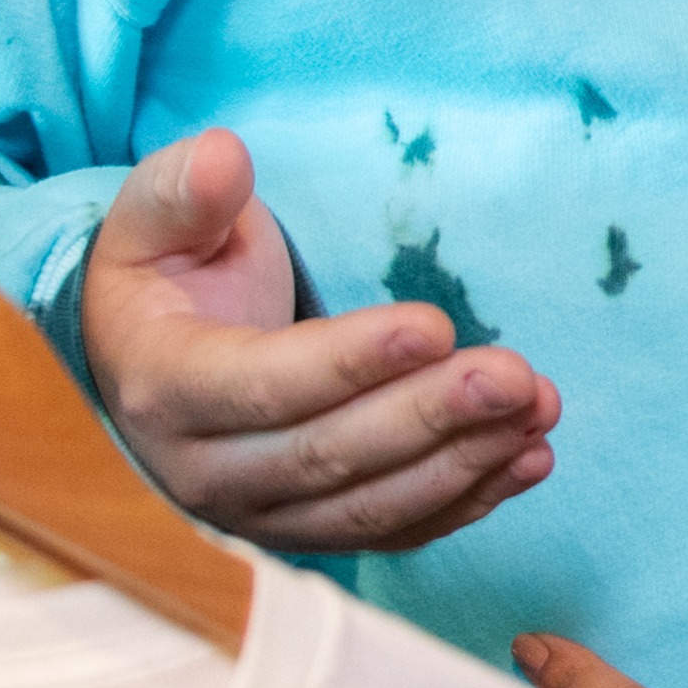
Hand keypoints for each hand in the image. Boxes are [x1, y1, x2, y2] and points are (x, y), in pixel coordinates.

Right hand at [76, 126, 563, 552]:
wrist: (147, 357)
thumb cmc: (163, 274)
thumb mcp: (151, 220)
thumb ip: (185, 190)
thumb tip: (224, 156)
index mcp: (164, 388)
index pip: (263, 387)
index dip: (350, 363)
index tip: (435, 327)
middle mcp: (203, 471)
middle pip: (327, 456)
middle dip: (430, 417)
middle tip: (516, 377)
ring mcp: (256, 512)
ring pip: (366, 506)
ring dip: (463, 463)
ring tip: (539, 410)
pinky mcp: (306, 529)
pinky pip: (389, 531)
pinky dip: (464, 502)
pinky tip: (527, 459)